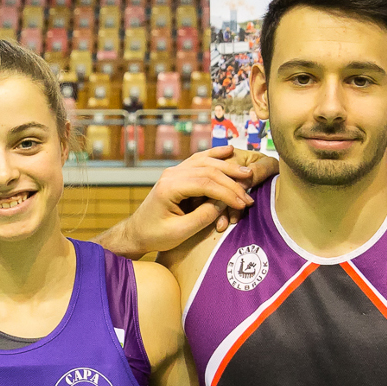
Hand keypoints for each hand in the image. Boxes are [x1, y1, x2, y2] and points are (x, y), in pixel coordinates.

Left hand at [127, 147, 277, 251]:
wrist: (136, 233)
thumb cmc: (155, 236)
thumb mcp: (180, 232)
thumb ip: (203, 217)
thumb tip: (223, 203)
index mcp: (169, 187)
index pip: (206, 183)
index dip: (227, 192)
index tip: (244, 203)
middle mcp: (171, 174)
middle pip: (208, 170)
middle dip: (231, 181)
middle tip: (250, 192)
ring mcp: (174, 172)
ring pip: (205, 162)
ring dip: (227, 166)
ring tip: (246, 172)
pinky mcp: (177, 174)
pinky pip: (198, 160)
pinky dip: (214, 154)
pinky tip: (228, 150)